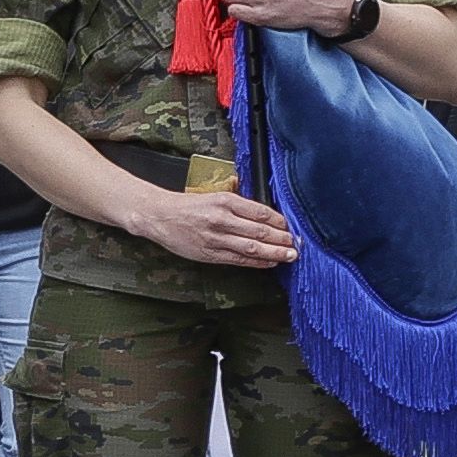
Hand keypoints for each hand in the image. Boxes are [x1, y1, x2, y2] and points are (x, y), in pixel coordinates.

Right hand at [140, 183, 302, 269]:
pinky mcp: (210, 254)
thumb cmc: (187, 206)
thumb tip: (261, 209)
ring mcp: (217, 238)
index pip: (261, 212)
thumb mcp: (213, 193)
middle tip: (297, 244)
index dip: (279, 222)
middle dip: (282, 240)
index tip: (291, 227)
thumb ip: (236, 199)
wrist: (160, 216)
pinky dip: (257, 262)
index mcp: (225, 201)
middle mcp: (223, 219)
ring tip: (289, 256)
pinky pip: (239, 260)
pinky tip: (269, 263)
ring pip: (252, 248)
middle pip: (260, 232)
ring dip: (274, 253)